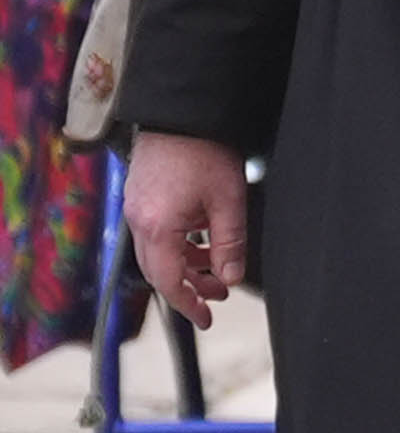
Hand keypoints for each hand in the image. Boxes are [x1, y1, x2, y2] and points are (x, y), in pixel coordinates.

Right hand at [124, 133, 247, 328]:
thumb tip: (230, 279)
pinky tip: (203, 241)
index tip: (206, 319)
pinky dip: (178, 245)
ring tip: (217, 271)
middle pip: (158, 269)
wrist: (182, 113)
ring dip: (186, 266)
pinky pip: (155, 233)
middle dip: (188, 288)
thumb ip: (229, 245)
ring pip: (157, 252)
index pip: (167, 281)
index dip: (187, 304)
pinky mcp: (140, 196)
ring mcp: (136, 207)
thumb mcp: (229, 203)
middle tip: (217, 297)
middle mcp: (138, 221)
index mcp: (157, 227)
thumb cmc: (206, 153)